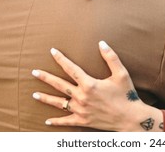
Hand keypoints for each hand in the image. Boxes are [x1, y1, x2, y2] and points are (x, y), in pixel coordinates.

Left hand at [32, 41, 162, 131]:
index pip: (71, 68)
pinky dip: (56, 121)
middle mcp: (82, 97)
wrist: (130, 118)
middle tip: (34, 72)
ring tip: (34, 94)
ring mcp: (81, 110)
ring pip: (59, 103)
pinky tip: (47, 121)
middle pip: (59, 85)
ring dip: (46, 98)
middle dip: (45, 77)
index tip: (52, 51)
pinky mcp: (83, 121)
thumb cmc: (127, 95)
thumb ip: (111, 57)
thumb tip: (101, 43)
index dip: (61, 59)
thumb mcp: (121, 74)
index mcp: (89, 84)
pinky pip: (66, 121)